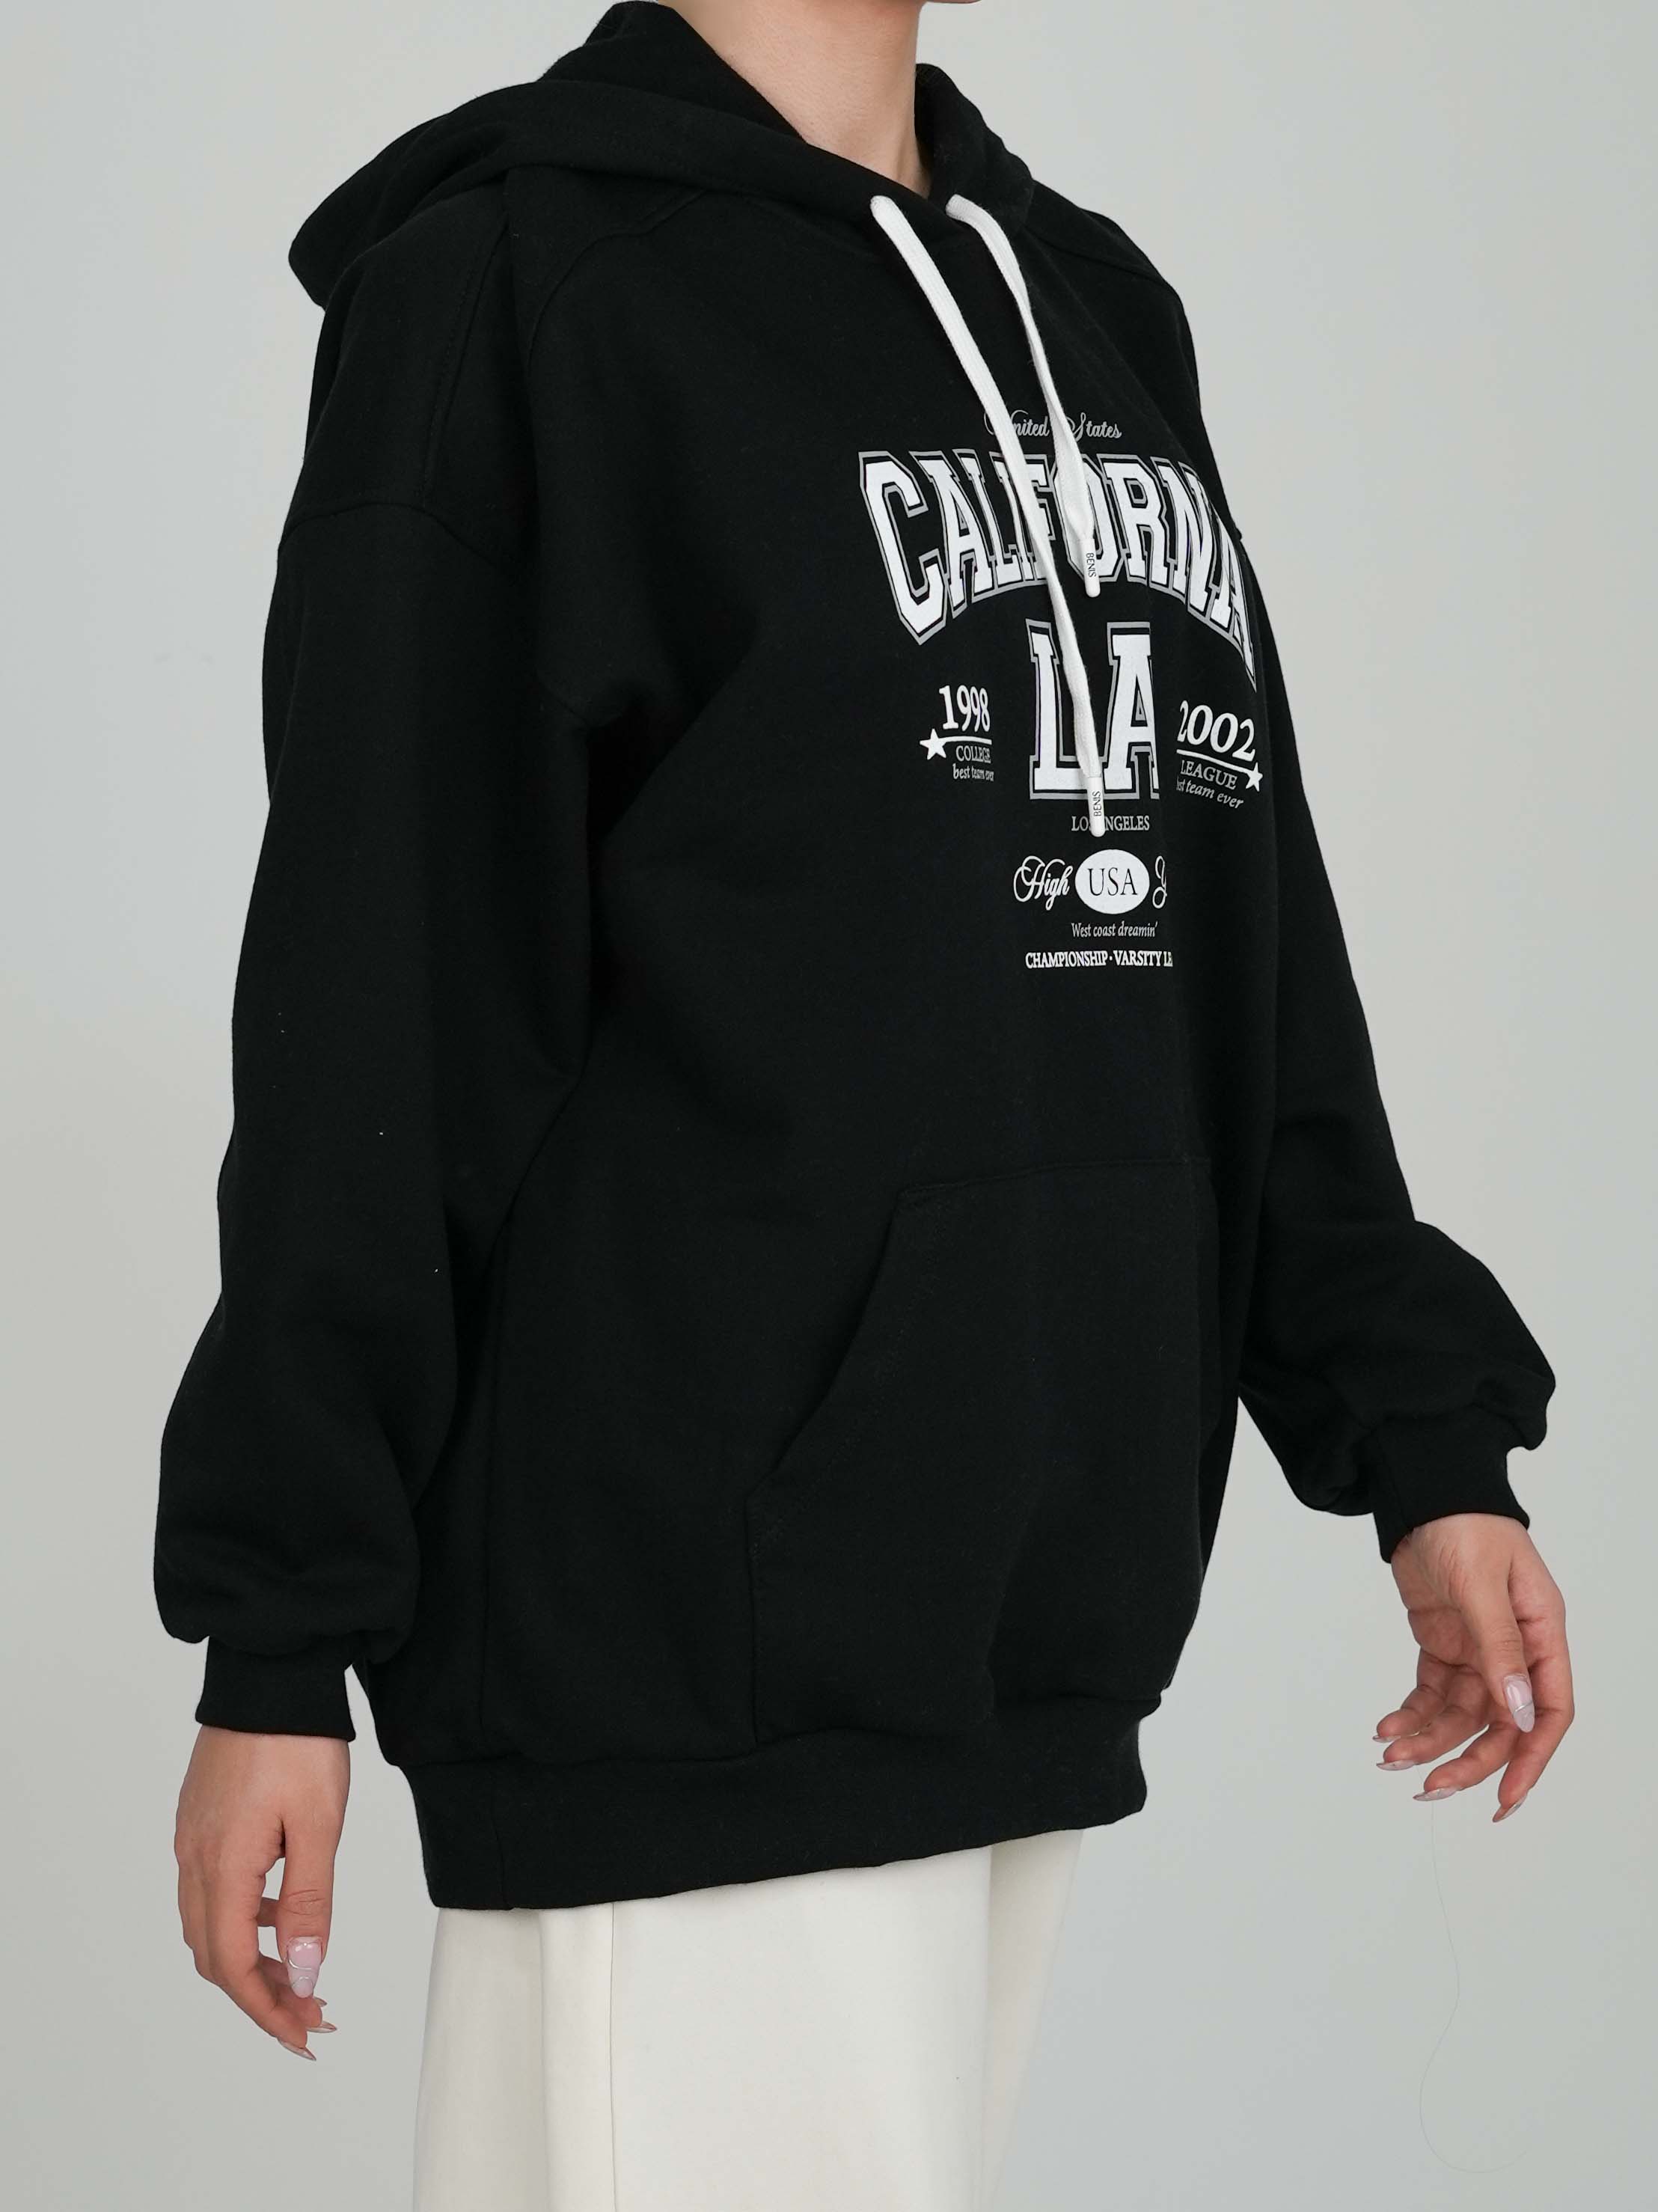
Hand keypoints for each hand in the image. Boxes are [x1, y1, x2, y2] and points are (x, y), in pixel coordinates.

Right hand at [175, 1725, 349, 2056]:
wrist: (270, 1674)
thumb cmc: (299, 1742)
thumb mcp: (319, 1826)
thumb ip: (309, 1904)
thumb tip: (305, 1974)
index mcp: (222, 1866)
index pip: (235, 1966)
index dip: (267, 2011)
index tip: (303, 2038)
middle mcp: (195, 1860)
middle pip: (216, 1956)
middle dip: (262, 1995)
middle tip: (311, 2016)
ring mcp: (192, 1840)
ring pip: (210, 1926)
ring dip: (252, 1961)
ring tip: (303, 1975)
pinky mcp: (200, 1821)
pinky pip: (211, 1891)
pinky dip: (244, 1920)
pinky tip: (282, 1914)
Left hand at [1374, 1513, 1571, 1819]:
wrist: (1423, 1492)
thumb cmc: (1464, 1523)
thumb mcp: (1483, 1584)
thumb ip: (1499, 1647)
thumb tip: (1517, 1711)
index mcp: (1541, 1633)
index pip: (1549, 1711)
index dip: (1530, 1758)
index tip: (1504, 1799)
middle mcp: (1514, 1648)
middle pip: (1501, 1724)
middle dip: (1469, 1759)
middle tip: (1430, 1786)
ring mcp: (1477, 1648)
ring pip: (1460, 1715)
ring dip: (1429, 1740)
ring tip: (1391, 1756)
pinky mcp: (1443, 1644)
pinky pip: (1431, 1693)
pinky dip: (1410, 1713)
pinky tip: (1386, 1727)